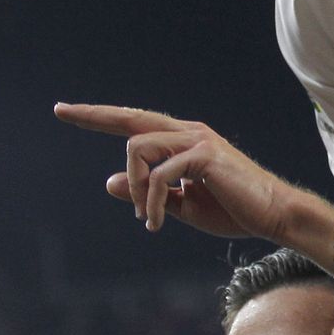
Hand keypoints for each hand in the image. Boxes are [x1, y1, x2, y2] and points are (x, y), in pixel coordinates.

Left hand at [54, 103, 294, 237]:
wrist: (273, 216)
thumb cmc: (234, 210)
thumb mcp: (182, 204)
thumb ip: (149, 192)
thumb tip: (111, 181)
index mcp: (184, 141)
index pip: (136, 123)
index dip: (101, 117)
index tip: (66, 111)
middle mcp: (189, 133)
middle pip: (132, 118)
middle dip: (94, 115)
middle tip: (60, 111)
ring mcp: (197, 140)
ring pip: (139, 148)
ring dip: (136, 188)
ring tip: (147, 219)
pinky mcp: (205, 155)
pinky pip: (161, 174)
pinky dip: (153, 202)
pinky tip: (157, 223)